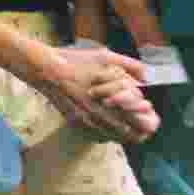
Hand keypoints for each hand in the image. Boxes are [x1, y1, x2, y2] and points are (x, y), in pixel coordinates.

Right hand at [39, 45, 157, 142]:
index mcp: (110, 102)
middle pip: (130, 136)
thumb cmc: (74, 61)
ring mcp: (86, 123)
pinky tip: (105, 120)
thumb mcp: (103, 57)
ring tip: (124, 119)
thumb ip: (129, 65)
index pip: (141, 125)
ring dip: (122, 130)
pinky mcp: (75, 123)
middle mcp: (99, 118)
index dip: (149, 122)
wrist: (44, 70)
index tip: (149, 114)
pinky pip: (97, 134)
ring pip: (114, 137)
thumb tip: (146, 77)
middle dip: (139, 128)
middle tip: (140, 118)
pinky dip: (106, 131)